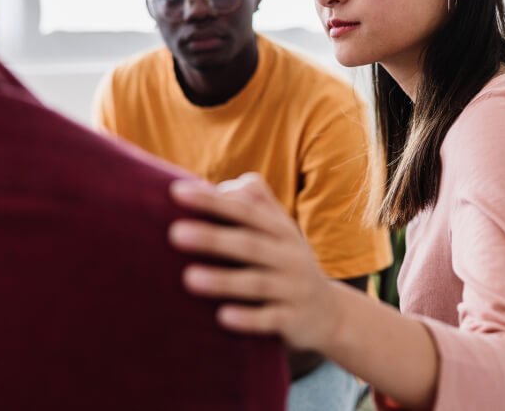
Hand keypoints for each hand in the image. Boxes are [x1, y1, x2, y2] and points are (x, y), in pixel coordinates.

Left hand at [168, 173, 340, 351]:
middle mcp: (289, 255)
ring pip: (257, 283)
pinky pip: (270, 319)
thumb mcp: (279, 229)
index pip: (245, 209)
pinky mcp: (293, 320)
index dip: (212, 201)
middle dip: (213, 238)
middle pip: (249, 243)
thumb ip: (251, 202)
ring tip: (188, 278)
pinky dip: (248, 318)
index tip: (176, 192)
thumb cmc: (286, 262)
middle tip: (174, 233)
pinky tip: (222, 316)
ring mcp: (293, 289)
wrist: (330, 313)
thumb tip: (209, 184)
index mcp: (281, 229)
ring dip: (223, 280)